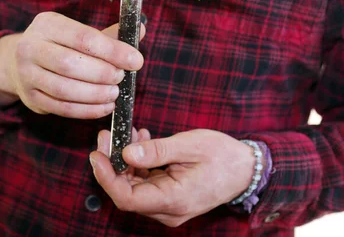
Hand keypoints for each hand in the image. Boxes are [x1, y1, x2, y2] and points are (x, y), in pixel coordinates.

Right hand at [0, 12, 144, 118]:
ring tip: (115, 93)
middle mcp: (31, 47)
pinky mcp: (30, 97)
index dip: (112, 51)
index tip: (136, 60)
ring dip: (95, 94)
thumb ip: (108, 35)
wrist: (18, 61)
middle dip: (102, 73)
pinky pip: (61, 108)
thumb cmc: (59, 44)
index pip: (83, 37)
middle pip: (70, 64)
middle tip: (121, 77)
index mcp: (48, 24)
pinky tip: (105, 107)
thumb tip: (140, 30)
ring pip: (64, 89)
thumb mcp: (78, 32)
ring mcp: (26, 74)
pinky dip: (87, 110)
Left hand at [90, 129, 255, 227]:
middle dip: (112, 164)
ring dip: (125, 161)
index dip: (106, 178)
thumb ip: (158, 151)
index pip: (128, 199)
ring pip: (135, 188)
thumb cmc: (223, 156)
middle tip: (107, 136)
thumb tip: (127, 152)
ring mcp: (168, 206)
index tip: (97, 154)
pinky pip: (146, 183)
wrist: (246, 170)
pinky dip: (139, 163)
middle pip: (127, 193)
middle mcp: (168, 210)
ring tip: (128, 133)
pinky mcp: (169, 197)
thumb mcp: (190, 146)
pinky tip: (142, 141)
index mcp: (174, 200)